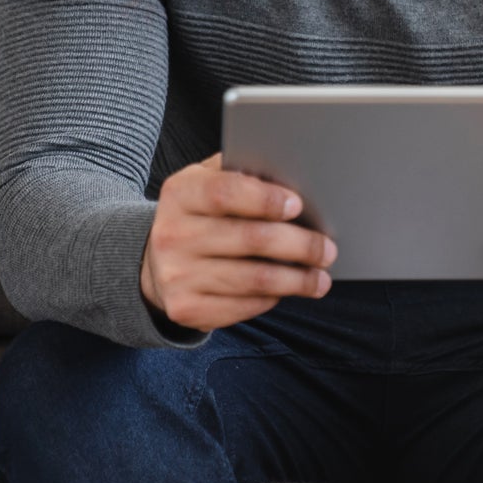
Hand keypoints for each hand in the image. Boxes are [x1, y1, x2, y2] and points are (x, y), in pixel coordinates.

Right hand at [140, 153, 336, 331]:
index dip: (265, 199)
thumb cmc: (200, 214)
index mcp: (181, 193)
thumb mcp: (208, 182)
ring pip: (254, 279)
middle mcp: (173, 234)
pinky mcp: (186, 309)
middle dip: (300, 245)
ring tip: (321, 278)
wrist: (154, 263)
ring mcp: (177, 275)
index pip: (226, 193)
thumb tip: (294, 176)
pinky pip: (243, 306)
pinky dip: (273, 298)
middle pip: (251, 239)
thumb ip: (242, 173)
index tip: (298, 205)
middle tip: (328, 249)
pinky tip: (288, 290)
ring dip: (297, 280)